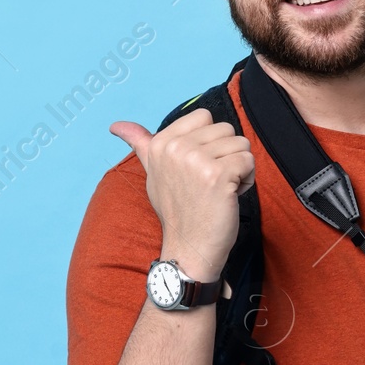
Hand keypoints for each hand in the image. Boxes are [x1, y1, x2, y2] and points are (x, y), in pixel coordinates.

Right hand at [110, 109, 254, 282]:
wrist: (189, 247)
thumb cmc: (177, 210)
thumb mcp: (153, 172)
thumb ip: (141, 144)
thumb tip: (116, 125)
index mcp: (161, 143)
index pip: (203, 117)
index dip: (209, 142)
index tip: (197, 168)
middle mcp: (175, 147)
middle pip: (226, 129)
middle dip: (226, 155)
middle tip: (209, 183)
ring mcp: (195, 160)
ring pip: (240, 144)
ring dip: (238, 168)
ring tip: (219, 190)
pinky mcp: (217, 175)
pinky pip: (248, 161)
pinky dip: (246, 180)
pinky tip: (229, 197)